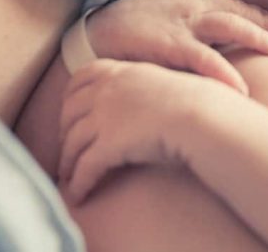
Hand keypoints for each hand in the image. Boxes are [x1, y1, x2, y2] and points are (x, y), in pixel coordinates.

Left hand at [57, 59, 240, 203]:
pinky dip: (78, 184)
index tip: (68, 114)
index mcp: (120, 72)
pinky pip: (85, 168)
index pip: (81, 79)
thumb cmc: (199, 102)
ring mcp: (104, 117)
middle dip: (64, 133)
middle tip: (66, 149)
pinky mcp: (108, 145)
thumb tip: (154, 102)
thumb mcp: (166, 83)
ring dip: (67, 162)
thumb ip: (149, 88)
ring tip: (67, 177)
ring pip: (72, 143)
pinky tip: (79, 196)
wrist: (204, 115)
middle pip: (69, 112)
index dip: (69, 98)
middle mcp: (106, 90)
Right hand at [85, 0, 267, 94]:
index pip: (229, 1)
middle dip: (263, 21)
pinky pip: (205, 58)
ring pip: (229, 25)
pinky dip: (226, 71)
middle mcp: (188, 4)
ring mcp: (180, 23)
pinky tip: (241, 86)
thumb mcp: (162, 16)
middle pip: (236, 9)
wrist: (90, 34)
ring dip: (256, 36)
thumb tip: (213, 40)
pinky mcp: (169, 45)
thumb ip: (187, 22)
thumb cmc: (126, 29)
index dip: (255, 12)